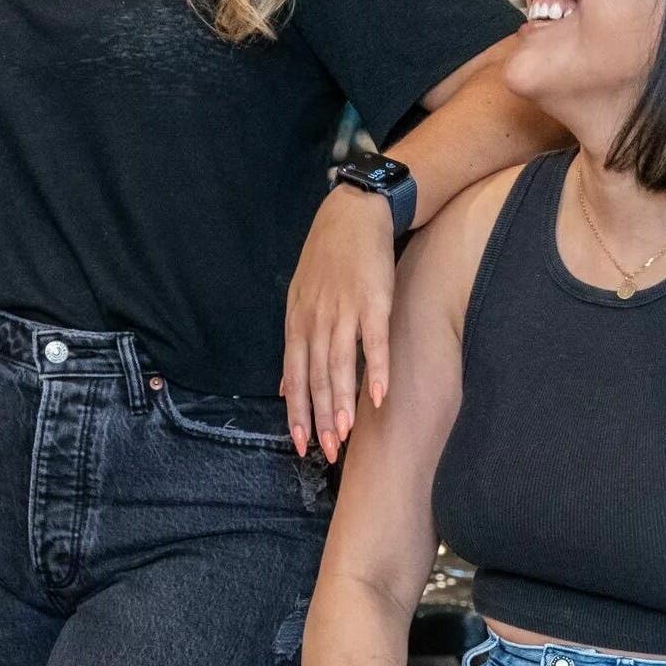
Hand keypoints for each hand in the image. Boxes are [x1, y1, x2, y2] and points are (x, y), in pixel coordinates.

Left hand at [281, 184, 394, 462]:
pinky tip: (380, 396)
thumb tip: (284, 387)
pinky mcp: (374, 301)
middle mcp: (317, 320)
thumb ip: (295, 345)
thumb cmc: (329, 259)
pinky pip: (374, 341)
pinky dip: (376, 370)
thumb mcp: (300, 299)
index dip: (297, 413)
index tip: (300, 446)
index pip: (294, 377)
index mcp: (298, 322)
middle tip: (329, 451)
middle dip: (321, 418)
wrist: (354, 215)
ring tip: (346, 433)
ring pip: (340, 365)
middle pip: (316, 377)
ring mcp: (345, 310)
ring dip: (342, 402)